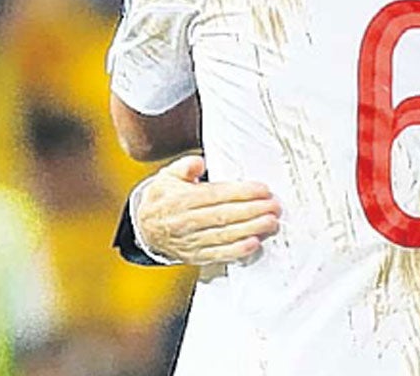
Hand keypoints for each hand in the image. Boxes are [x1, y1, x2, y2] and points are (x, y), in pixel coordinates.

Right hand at [134, 155, 280, 265]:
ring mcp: (190, 241)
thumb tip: (198, 164)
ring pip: (224, 236)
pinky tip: (254, 244)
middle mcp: (185, 222)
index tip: (263, 189)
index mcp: (181, 200)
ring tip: (271, 222)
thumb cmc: (164, 197)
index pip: (216, 195)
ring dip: (251, 230)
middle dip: (253, 211)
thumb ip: (184, 166)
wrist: (145, 229)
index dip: (242, 192)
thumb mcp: (168, 175)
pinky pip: (218, 254)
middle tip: (275, 206)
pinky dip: (237, 251)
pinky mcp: (196, 256)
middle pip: (224, 216)